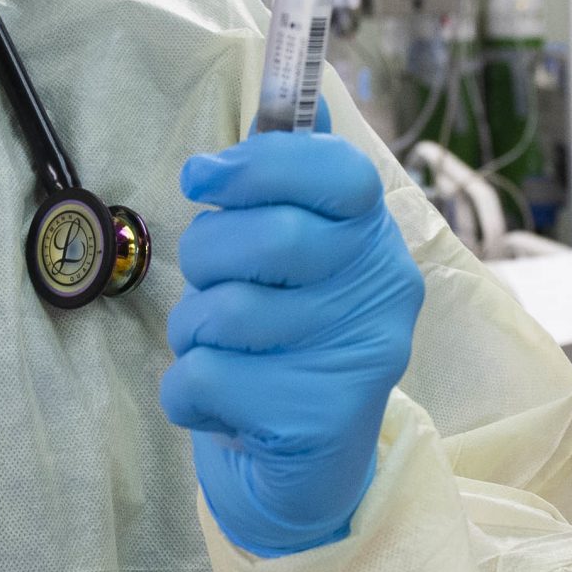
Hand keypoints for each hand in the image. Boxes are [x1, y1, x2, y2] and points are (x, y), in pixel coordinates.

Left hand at [162, 121, 424, 555]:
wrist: (306, 474)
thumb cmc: (287, 345)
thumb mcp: (296, 259)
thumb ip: (293, 181)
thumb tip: (306, 97)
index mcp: (375, 240)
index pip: (340, 173)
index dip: (261, 164)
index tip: (204, 177)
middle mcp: (382, 294)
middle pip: (269, 236)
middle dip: (209, 255)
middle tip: (213, 283)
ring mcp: (355, 359)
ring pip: (223, 311)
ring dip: (195, 332)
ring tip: (226, 353)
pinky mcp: (314, 420)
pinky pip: (202, 378)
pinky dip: (188, 393)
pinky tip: (221, 406)